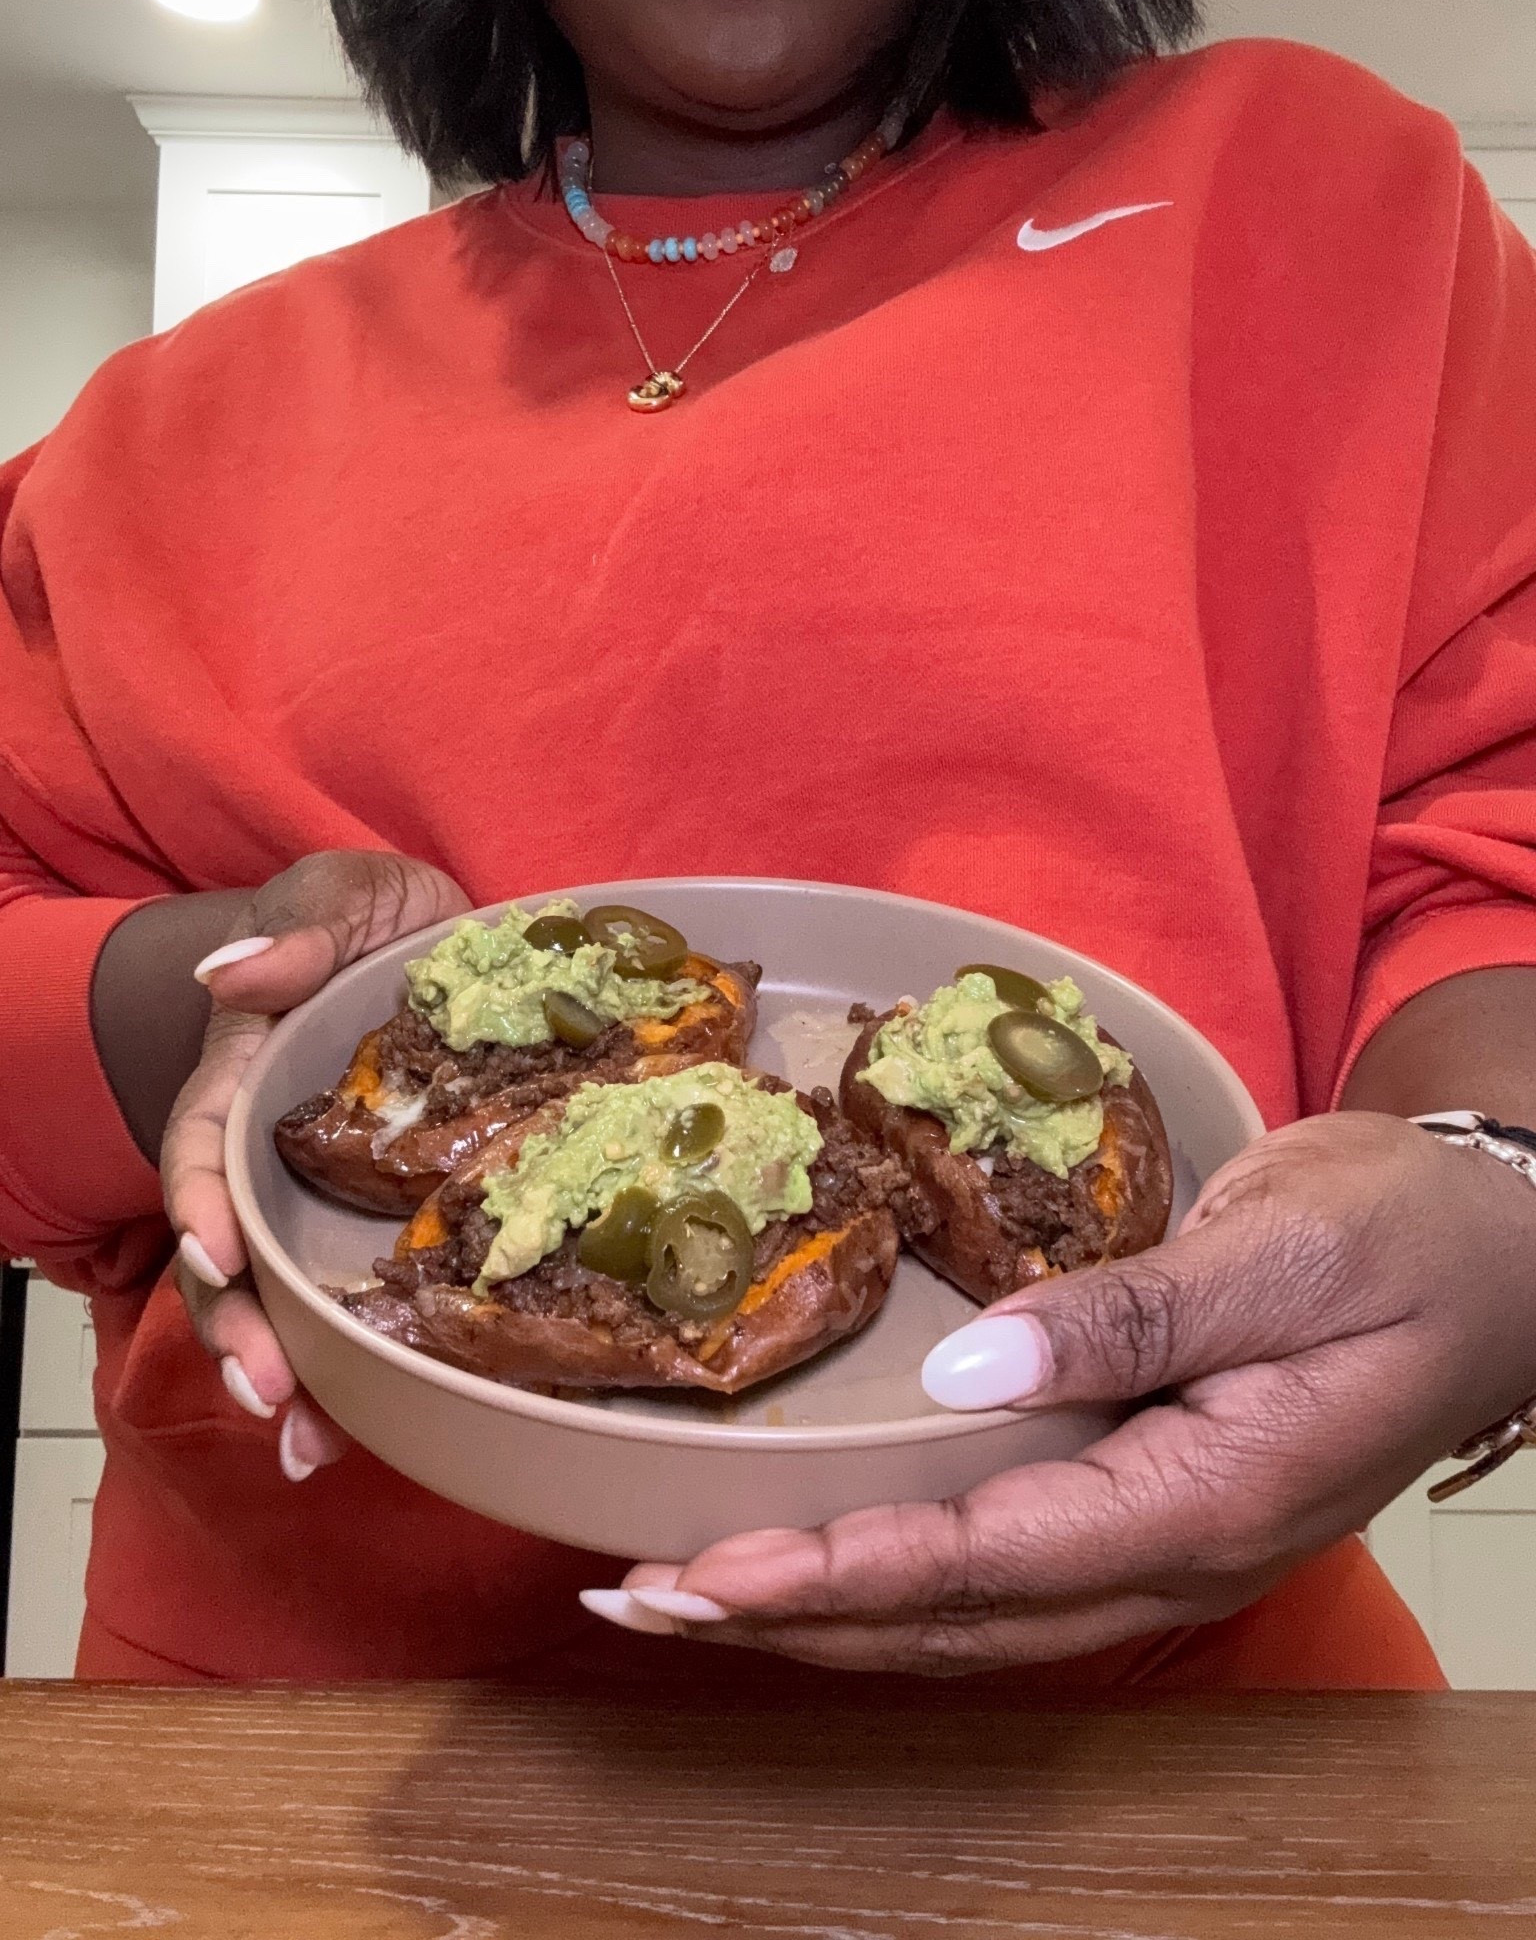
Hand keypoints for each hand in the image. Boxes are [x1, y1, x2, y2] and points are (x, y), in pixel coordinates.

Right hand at [162, 851, 469, 1479]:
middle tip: (271, 1396)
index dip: (202, 1205)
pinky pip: (360, 1297)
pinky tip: (376, 1426)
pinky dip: (357, 1364)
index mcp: (247, 1074)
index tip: (214, 1256)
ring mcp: (323, 1195)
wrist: (437, 937)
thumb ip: (299, 930)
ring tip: (308, 1447)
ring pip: (282, 1296)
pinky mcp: (383, 1219)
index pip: (204, 1146)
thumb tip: (230, 974)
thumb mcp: (342, 898)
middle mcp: (270, 1153)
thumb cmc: (372, 916)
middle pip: (228, 1254)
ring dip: (290, 1373)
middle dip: (237, 1329)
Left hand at [593, 1114, 1535, 1671]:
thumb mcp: (1285, 1249)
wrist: (1503, 1256)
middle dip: (790, 1620)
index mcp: (1211, 1495)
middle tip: (635, 1602)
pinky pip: (1004, 1567)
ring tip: (690, 1597)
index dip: (836, 1576)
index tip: (701, 1577)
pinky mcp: (1153, 1497)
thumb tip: (970, 1376)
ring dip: (828, 1610)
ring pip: (971, 1611)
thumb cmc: (1405, 1237)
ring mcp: (1168, 1536)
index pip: (988, 1559)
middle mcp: (1178, 1545)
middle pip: (955, 1618)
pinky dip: (896, 1575)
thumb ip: (1133, 1317)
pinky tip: (825, 1560)